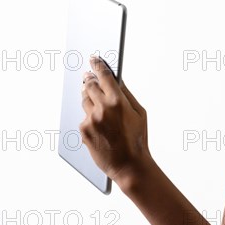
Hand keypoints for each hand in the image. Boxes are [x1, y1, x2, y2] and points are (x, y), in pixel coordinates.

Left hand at [80, 56, 150, 182]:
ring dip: (89, 97)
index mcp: (118, 101)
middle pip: (90, 85)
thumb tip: (117, 80)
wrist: (129, 164)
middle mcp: (102, 108)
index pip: (104, 76)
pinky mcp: (83, 130)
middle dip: (90, 79)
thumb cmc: (138, 139)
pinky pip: (84, 117)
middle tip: (89, 76)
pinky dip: (90, 117)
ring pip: (85, 100)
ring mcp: (90, 119)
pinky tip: (100, 125)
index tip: (94, 59)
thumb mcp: (140, 113)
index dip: (98, 65)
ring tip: (97, 102)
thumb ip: (127, 94)